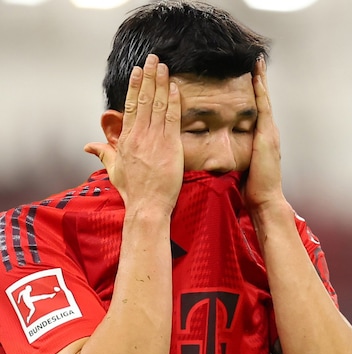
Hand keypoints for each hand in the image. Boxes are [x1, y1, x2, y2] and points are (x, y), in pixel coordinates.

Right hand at [86, 54, 183, 213]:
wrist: (147, 206)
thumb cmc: (132, 190)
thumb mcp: (113, 169)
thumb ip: (102, 154)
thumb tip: (87, 146)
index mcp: (125, 139)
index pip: (130, 106)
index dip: (134, 87)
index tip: (137, 71)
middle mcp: (138, 136)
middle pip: (143, 100)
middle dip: (148, 77)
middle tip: (153, 59)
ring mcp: (154, 140)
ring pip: (157, 105)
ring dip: (161, 84)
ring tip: (163, 66)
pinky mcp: (170, 146)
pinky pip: (171, 119)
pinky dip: (173, 102)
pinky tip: (175, 88)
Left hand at [243, 56, 286, 212]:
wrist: (265, 199)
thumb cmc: (251, 189)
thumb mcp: (242, 168)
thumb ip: (235, 156)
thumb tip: (219, 153)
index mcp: (262, 140)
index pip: (257, 111)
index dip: (254, 94)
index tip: (250, 76)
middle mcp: (269, 133)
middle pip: (263, 101)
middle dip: (260, 81)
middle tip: (256, 60)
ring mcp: (270, 132)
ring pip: (264, 100)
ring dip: (261, 80)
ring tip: (257, 62)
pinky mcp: (268, 135)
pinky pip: (263, 107)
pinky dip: (261, 91)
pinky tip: (256, 77)